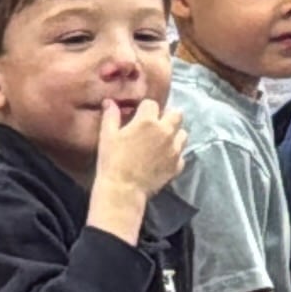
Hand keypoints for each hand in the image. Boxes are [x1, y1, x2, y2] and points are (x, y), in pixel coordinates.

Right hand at [89, 98, 186, 229]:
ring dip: (175, 134)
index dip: (145, 109)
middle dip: (167, 116)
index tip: (139, 116)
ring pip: (183, 133)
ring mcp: (174, 149)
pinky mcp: (178, 165)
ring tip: (162, 140)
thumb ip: (111, 116)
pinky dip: (175, 154)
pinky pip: (181, 154)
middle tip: (156, 124)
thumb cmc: (112, 161)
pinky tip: (163, 158)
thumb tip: (110, 102)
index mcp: (148, 121)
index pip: (152, 104)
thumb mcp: (107, 136)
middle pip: (176, 114)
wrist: (123, 190)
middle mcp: (165, 132)